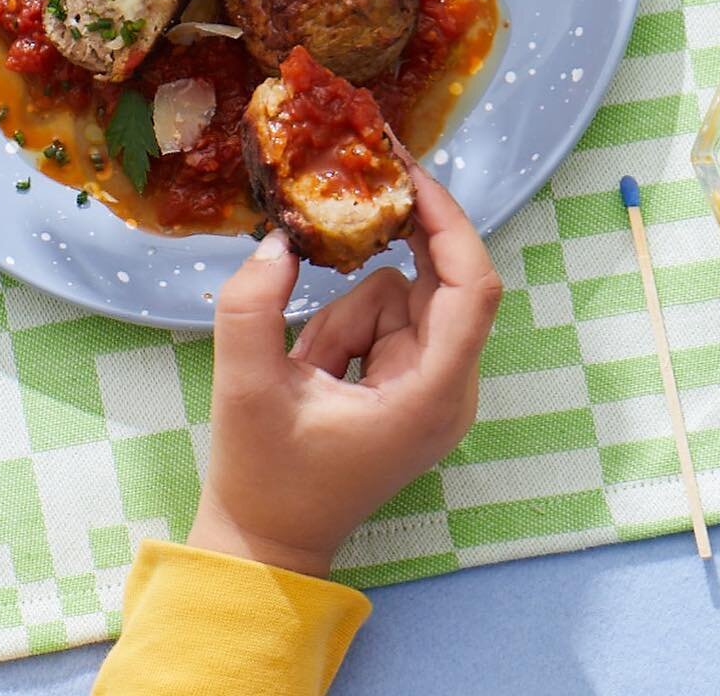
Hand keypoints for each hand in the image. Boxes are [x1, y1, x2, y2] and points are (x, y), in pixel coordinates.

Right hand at [187, 164, 502, 579]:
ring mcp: (436, 388)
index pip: (473, 287)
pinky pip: (390, 320)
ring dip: (351, 312)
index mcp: (432, 394)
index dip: (449, 222)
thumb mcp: (246, 387)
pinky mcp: (413, 384)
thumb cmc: (265, 479)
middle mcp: (450, 389)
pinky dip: (350, 328)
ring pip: (404, 297)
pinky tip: (317, 373)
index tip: (408, 176)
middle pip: (445, 282)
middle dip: (398, 245)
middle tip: (359, 191)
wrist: (267, 544)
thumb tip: (279, 242)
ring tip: (309, 368)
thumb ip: (254, 305)